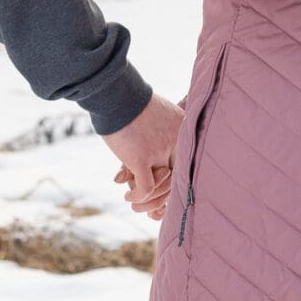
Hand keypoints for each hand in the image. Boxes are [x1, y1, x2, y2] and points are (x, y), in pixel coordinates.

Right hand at [102, 92, 183, 222]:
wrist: (114, 93)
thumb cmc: (131, 104)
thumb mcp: (158, 114)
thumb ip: (163, 136)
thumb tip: (160, 160)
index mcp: (184, 130)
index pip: (186, 164)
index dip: (176, 185)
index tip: (165, 199)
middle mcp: (177, 141)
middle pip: (177, 179)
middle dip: (163, 198)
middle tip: (152, 206)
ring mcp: (159, 150)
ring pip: (163, 188)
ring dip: (148, 201)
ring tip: (135, 202)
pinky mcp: (140, 158)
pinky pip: (145, 189)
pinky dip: (138, 198)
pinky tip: (130, 196)